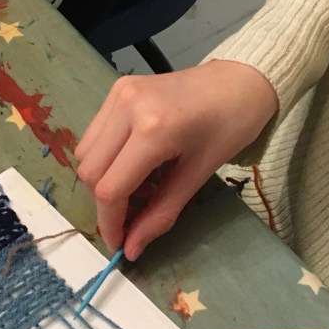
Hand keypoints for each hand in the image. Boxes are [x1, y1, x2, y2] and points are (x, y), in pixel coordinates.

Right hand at [76, 61, 277, 258]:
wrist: (242, 79)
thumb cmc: (231, 126)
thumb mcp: (199, 174)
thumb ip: (162, 212)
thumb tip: (131, 249)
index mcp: (153, 129)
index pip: (111, 188)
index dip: (110, 224)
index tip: (120, 245)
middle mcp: (127, 107)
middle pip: (90, 172)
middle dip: (106, 204)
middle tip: (134, 217)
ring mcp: (118, 93)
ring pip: (86, 154)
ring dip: (105, 180)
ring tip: (142, 187)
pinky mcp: (117, 88)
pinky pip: (95, 134)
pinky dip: (108, 158)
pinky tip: (137, 163)